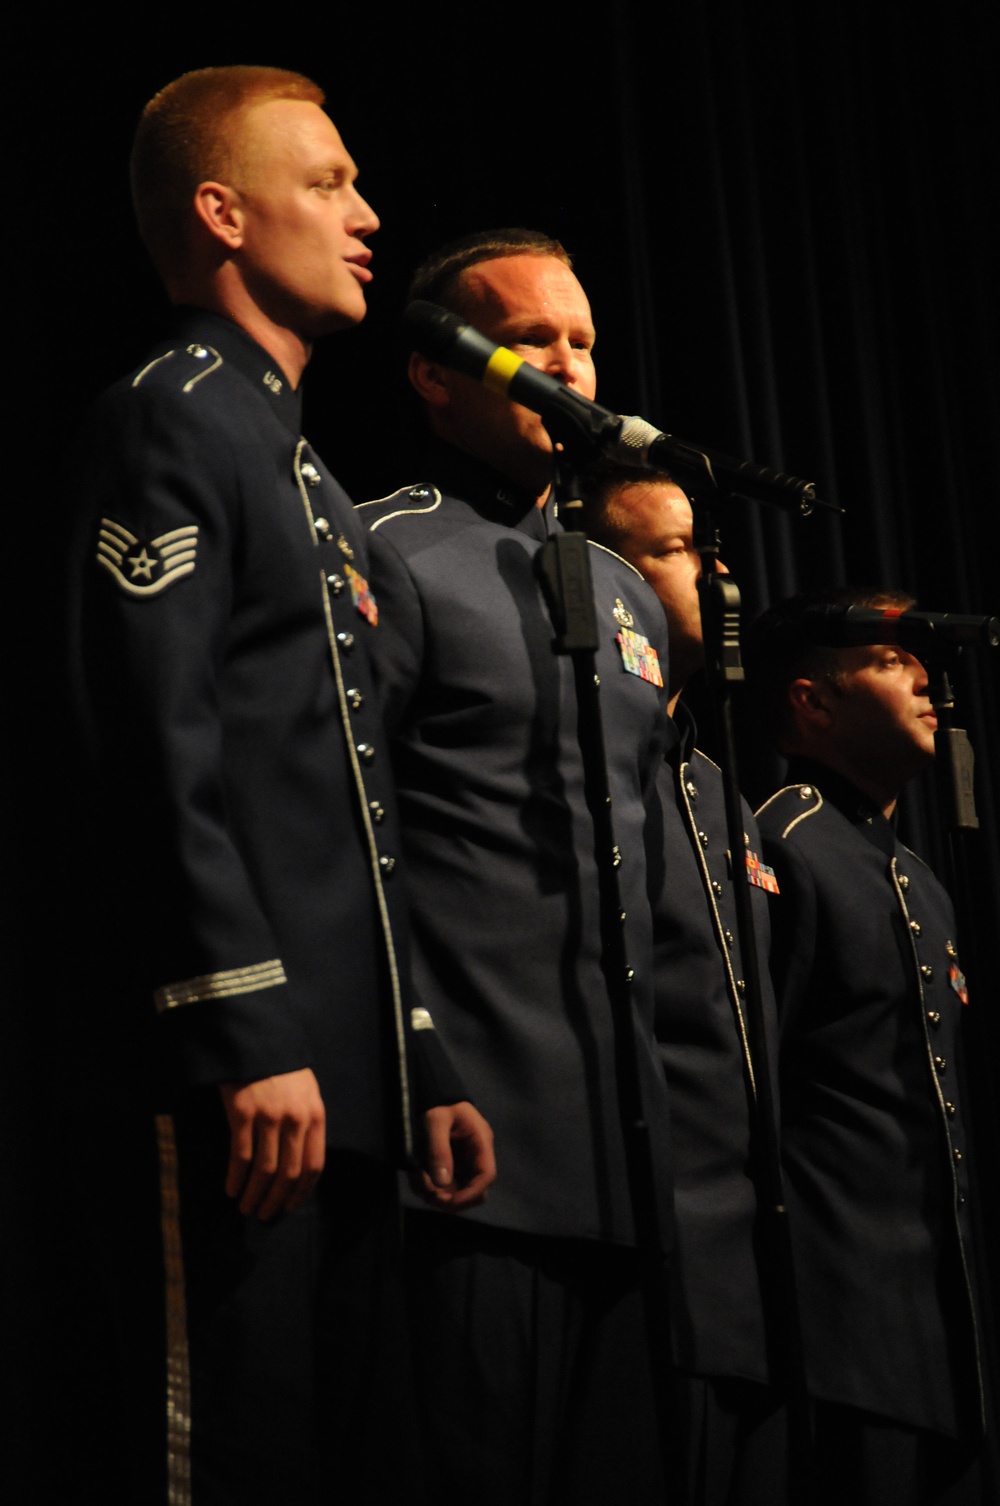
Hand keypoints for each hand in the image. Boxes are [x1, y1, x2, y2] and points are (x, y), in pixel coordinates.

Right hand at [219, 1068, 325, 1220]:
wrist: (256, 1040)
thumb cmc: (282, 1069)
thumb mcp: (306, 1092)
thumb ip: (306, 1123)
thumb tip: (298, 1166)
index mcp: (315, 1115)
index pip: (314, 1165)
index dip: (301, 1192)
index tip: (289, 1207)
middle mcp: (295, 1119)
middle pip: (289, 1173)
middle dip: (276, 1200)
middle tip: (264, 1215)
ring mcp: (269, 1116)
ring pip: (265, 1170)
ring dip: (255, 1194)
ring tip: (246, 1208)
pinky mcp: (243, 1112)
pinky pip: (241, 1155)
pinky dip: (236, 1177)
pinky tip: (231, 1189)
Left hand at [412, 1101, 495, 1210]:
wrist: (432, 1093)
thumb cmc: (437, 1103)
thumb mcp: (435, 1121)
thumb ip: (439, 1150)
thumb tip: (441, 1183)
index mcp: (481, 1142)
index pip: (486, 1175)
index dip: (470, 1193)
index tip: (447, 1200)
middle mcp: (476, 1155)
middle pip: (474, 1190)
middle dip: (452, 1198)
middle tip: (429, 1194)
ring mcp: (464, 1162)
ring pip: (457, 1191)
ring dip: (437, 1194)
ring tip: (417, 1180)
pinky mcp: (451, 1165)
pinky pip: (444, 1185)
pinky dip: (429, 1187)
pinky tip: (416, 1177)